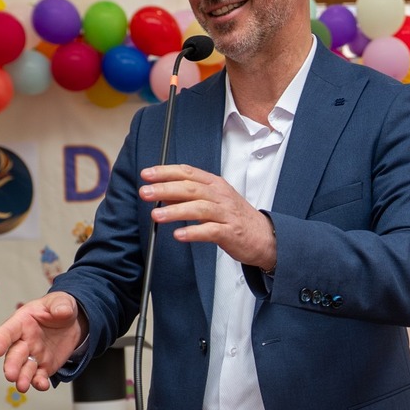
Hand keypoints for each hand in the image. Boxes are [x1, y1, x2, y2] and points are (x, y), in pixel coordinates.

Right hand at [0, 290, 86, 393]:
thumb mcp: (62, 301)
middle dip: (11, 365)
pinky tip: (42, 385)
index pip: (8, 331)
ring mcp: (33, 355)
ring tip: (22, 386)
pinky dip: (39, 382)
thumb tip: (62, 311)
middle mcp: (24, 341)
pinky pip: (39, 376)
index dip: (1, 340)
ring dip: (22, 378)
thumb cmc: (59, 308)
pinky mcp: (43, 366)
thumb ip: (61, 305)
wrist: (72, 323)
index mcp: (22, 322)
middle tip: (11, 375)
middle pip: (14, 354)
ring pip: (24, 369)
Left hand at [139, 164, 276, 271]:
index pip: (188, 172)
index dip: (166, 172)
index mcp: (215, 184)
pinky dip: (193, 232)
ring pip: (199, 208)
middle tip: (145, 192)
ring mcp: (226, 214)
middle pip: (191, 188)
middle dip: (165, 189)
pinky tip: (179, 234)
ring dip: (176, 210)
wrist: (265, 237)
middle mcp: (220, 196)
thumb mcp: (212, 201)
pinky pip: (210, 231)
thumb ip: (188, 196)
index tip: (146, 174)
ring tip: (156, 216)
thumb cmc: (235, 217)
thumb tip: (161, 192)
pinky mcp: (231, 232)